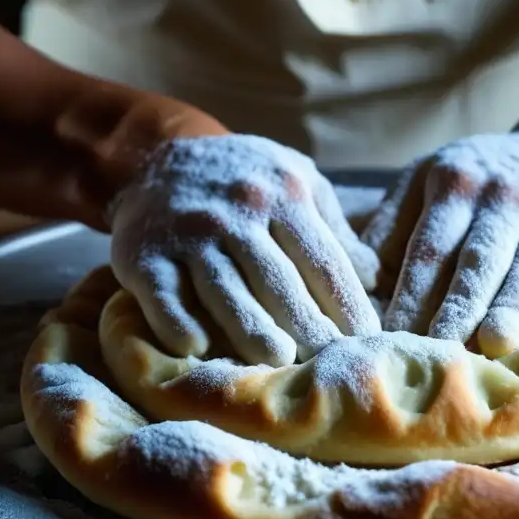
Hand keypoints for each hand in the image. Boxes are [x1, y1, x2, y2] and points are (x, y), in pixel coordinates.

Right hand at [109, 135, 380, 365]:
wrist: (159, 157)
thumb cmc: (247, 181)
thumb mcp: (297, 182)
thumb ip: (334, 228)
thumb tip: (374, 276)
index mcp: (283, 194)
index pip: (322, 258)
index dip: (346, 301)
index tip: (368, 338)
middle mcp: (236, 212)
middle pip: (277, 279)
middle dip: (308, 323)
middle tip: (332, 361)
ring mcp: (188, 233)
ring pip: (224, 287)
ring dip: (250, 326)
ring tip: (279, 358)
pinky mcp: (143, 256)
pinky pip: (162, 293)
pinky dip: (176, 320)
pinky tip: (195, 347)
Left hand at [361, 124, 518, 357]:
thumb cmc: (485, 177)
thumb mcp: (430, 175)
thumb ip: (392, 221)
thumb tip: (360, 276)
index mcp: (455, 183)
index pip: (429, 247)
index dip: (410, 293)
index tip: (389, 336)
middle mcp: (505, 199)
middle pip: (478, 261)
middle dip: (457, 307)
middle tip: (436, 349)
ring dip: (514, 306)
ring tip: (494, 343)